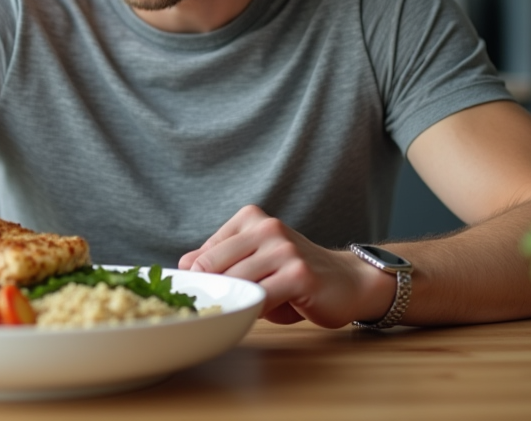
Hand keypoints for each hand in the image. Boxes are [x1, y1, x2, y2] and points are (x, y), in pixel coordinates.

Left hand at [178, 205, 392, 327]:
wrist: (348, 281)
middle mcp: (267, 228)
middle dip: (213, 293)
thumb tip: (182, 265)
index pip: (205, 253)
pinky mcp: (298, 274)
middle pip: (215, 266)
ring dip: (237, 303)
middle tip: (220, 311)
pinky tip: (264, 312)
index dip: (200, 281)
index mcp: (250, 218)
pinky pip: (261, 297)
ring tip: (248, 309)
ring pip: (236, 282)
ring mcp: (284, 249)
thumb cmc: (294, 275)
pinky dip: (255, 310)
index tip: (202, 298)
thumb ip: (220, 260)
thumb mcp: (253, 261)